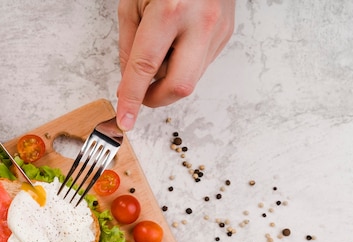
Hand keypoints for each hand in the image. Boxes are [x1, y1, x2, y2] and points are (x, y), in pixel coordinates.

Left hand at [116, 0, 234, 130]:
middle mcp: (201, 23)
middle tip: (140, 93)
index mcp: (171, 10)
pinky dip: (182, 65)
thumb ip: (128, 45)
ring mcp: (219, 30)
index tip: (125, 120)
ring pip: (190, 79)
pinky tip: (177, 43)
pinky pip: (199, 65)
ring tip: (161, 49)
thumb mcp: (133, 2)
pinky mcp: (227, 34)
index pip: (146, 68)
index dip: (131, 98)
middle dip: (155, 99)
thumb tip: (129, 81)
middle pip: (179, 87)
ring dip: (167, 78)